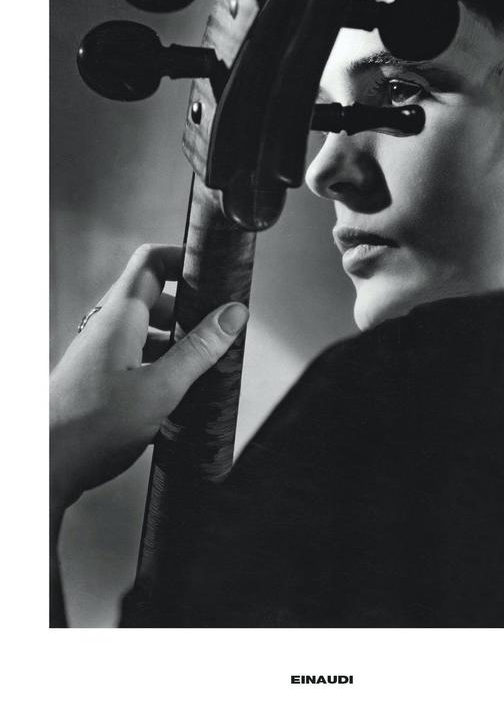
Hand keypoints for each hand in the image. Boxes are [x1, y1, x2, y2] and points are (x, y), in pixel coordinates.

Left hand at [50, 244, 248, 521]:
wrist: (47, 467)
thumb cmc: (92, 427)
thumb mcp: (160, 388)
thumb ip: (199, 350)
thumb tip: (233, 314)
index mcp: (120, 316)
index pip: (153, 261)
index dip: (184, 259)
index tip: (215, 273)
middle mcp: (108, 327)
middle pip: (157, 297)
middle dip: (191, 310)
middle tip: (219, 331)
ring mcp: (103, 352)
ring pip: (149, 330)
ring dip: (179, 342)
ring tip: (205, 369)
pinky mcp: (102, 377)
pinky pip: (139, 356)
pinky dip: (163, 366)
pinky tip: (180, 395)